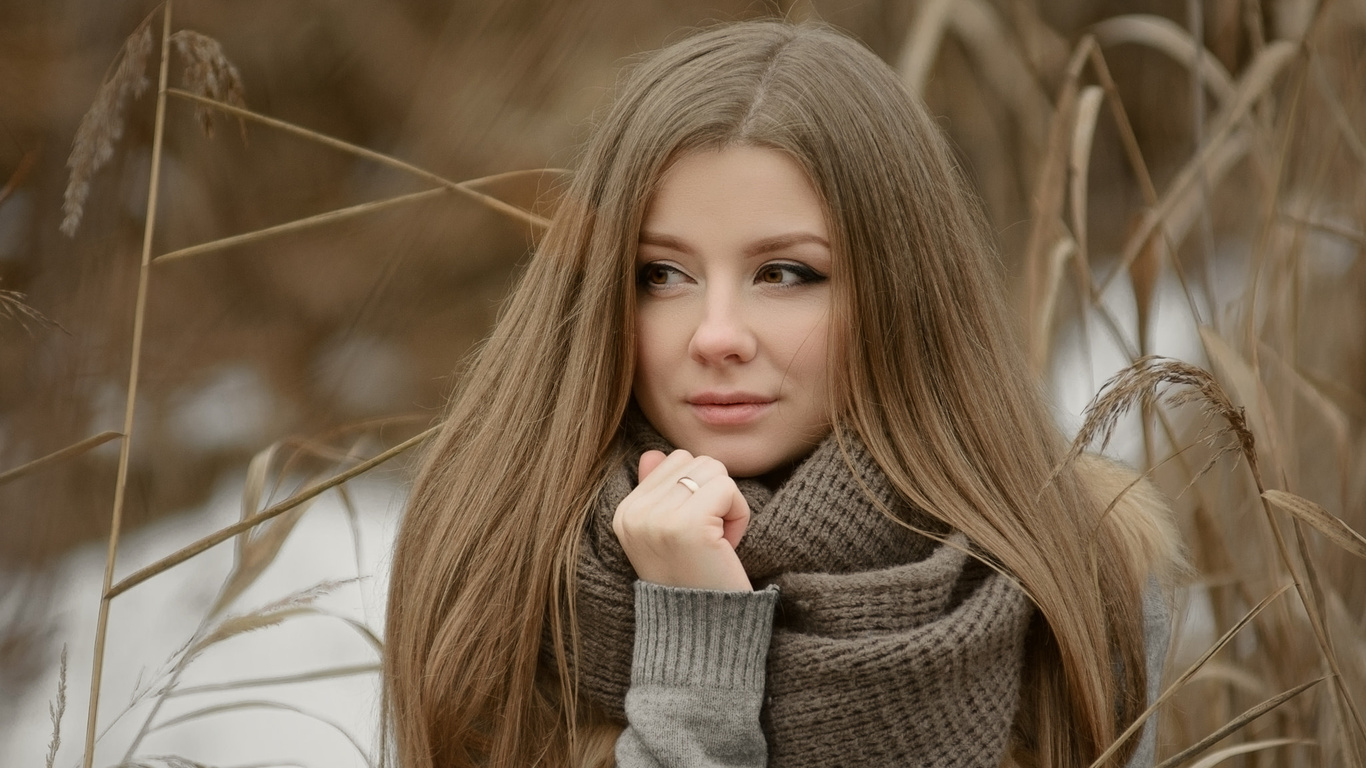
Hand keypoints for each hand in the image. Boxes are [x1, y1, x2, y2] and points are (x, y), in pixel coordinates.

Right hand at [612, 449, 752, 591]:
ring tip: (714, 544)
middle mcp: (634, 513)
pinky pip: (728, 488)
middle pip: (695, 460)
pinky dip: (739, 516)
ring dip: (728, 505)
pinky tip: (725, 547)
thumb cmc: (695, 582)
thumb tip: (653, 454)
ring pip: (713, 469)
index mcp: (625, 513)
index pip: (674, 461)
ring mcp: (657, 519)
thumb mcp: (669, 535)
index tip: (694, 537)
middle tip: (708, 542)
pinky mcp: (687, 525)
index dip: (697, 494)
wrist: (703, 634)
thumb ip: (659, 492)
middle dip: (714, 495)